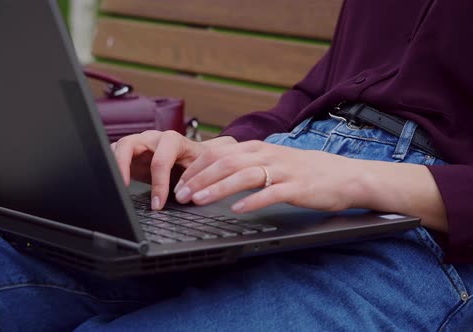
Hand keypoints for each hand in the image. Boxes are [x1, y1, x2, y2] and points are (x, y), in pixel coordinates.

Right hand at [111, 130, 236, 209]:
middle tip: (122, 188)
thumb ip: (191, 182)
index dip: (158, 184)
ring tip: (114, 186)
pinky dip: (112, 169)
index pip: (160, 160)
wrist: (197, 158)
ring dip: (113, 166)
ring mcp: (139, 144)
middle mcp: (152, 139)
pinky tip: (114, 184)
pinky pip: (114, 156)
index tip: (157, 204)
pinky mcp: (131, 155)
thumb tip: (184, 198)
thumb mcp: (200, 172)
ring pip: (117, 148)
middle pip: (128, 144)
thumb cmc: (199, 164)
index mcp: (172, 140)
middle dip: (122, 166)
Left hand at [173, 140, 362, 212]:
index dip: (196, 167)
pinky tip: (236, 210)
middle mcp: (267, 155)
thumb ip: (246, 163)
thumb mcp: (271, 160)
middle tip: (181, 194)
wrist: (344, 175)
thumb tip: (214, 173)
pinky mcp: (297, 188)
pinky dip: (251, 201)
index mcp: (258, 147)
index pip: (219, 152)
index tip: (179, 181)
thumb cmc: (303, 170)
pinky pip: (271, 193)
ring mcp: (283, 170)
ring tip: (199, 200)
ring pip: (244, 175)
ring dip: (218, 188)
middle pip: (226, 162)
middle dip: (199, 178)